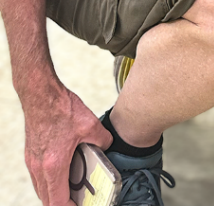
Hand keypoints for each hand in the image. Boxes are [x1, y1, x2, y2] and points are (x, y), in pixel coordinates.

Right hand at [23, 84, 110, 205]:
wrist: (40, 93)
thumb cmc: (59, 108)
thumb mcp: (90, 124)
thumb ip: (102, 139)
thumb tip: (108, 146)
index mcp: (54, 165)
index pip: (58, 201)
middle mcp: (39, 167)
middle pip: (47, 199)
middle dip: (62, 203)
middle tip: (78, 201)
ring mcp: (33, 161)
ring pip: (41, 189)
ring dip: (55, 193)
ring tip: (72, 190)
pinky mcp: (31, 154)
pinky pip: (38, 177)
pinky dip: (49, 181)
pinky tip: (63, 172)